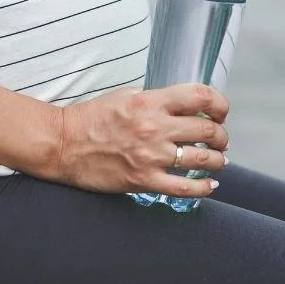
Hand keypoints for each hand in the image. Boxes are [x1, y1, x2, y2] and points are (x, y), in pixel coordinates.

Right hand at [55, 84, 229, 196]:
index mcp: (150, 102)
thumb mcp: (125, 96)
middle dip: (222, 136)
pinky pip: (184, 187)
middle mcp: (155, 127)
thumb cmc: (91, 118)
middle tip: (221, 141)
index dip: (220, 104)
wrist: (62, 144)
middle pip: (208, 130)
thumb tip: (184, 105)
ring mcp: (150, 156)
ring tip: (218, 160)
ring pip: (202, 159)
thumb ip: (155, 99)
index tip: (221, 113)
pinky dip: (204, 187)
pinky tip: (210, 184)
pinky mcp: (143, 180)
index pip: (201, 97)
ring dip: (217, 160)